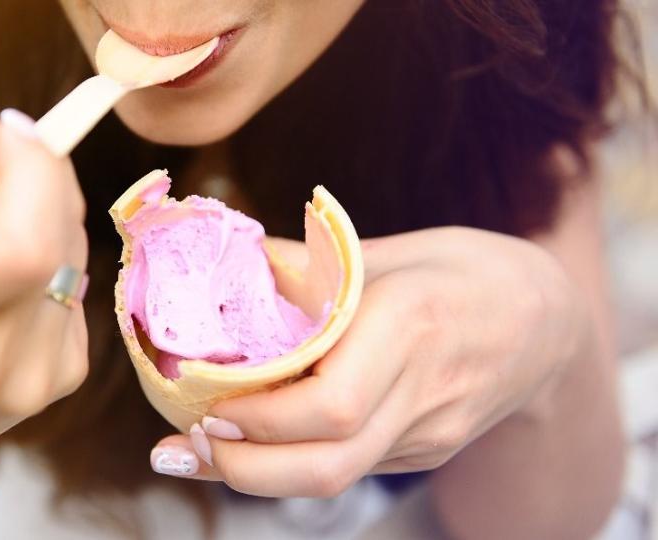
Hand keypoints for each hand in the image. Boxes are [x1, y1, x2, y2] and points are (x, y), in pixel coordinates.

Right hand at [0, 110, 88, 468]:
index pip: (19, 246)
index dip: (31, 172)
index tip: (7, 130)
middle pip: (56, 247)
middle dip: (44, 178)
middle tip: (12, 156)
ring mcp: (32, 379)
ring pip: (73, 258)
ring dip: (49, 214)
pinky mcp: (62, 378)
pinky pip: (76, 287)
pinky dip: (52, 257)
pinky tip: (11, 273)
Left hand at [150, 228, 581, 496]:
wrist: (547, 321)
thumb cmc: (462, 270)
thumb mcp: (389, 249)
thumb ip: (309, 265)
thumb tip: (226, 266)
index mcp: (412, 325)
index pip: (331, 404)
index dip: (259, 418)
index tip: (203, 403)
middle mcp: (423, 391)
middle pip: (328, 465)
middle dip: (244, 468)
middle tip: (184, 445)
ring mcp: (429, 432)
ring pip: (336, 478)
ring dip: (258, 475)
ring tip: (200, 450)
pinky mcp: (426, 451)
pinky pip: (351, 466)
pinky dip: (291, 461)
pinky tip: (254, 441)